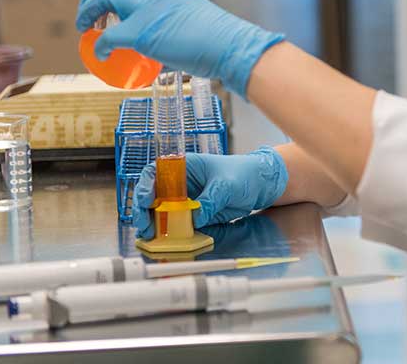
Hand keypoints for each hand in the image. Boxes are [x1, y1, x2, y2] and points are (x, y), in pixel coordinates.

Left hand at [75, 0, 283, 97]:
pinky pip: (107, 36)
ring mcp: (144, 8)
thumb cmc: (219, 36)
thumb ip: (170, 16)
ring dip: (86, 11)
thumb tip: (161, 37)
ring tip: (85, 27)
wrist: (229, 45)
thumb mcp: (191, 13)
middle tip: (89, 11)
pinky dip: (99, 45)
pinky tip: (101, 54)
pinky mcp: (139, 33)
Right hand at [132, 147, 288, 238]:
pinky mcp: (195, 214)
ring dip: (155, 224)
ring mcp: (187, 200)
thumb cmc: (244, 173)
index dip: (145, 186)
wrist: (262, 185)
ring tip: (152, 236)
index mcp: (185, 166)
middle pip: (153, 196)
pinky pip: (178, 224)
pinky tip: (167, 240)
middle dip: (145, 211)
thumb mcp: (227, 185)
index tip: (144, 200)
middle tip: (146, 226)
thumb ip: (210, 200)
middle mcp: (181, 183)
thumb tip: (194, 218)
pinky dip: (171, 233)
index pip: (155, 173)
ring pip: (162, 212)